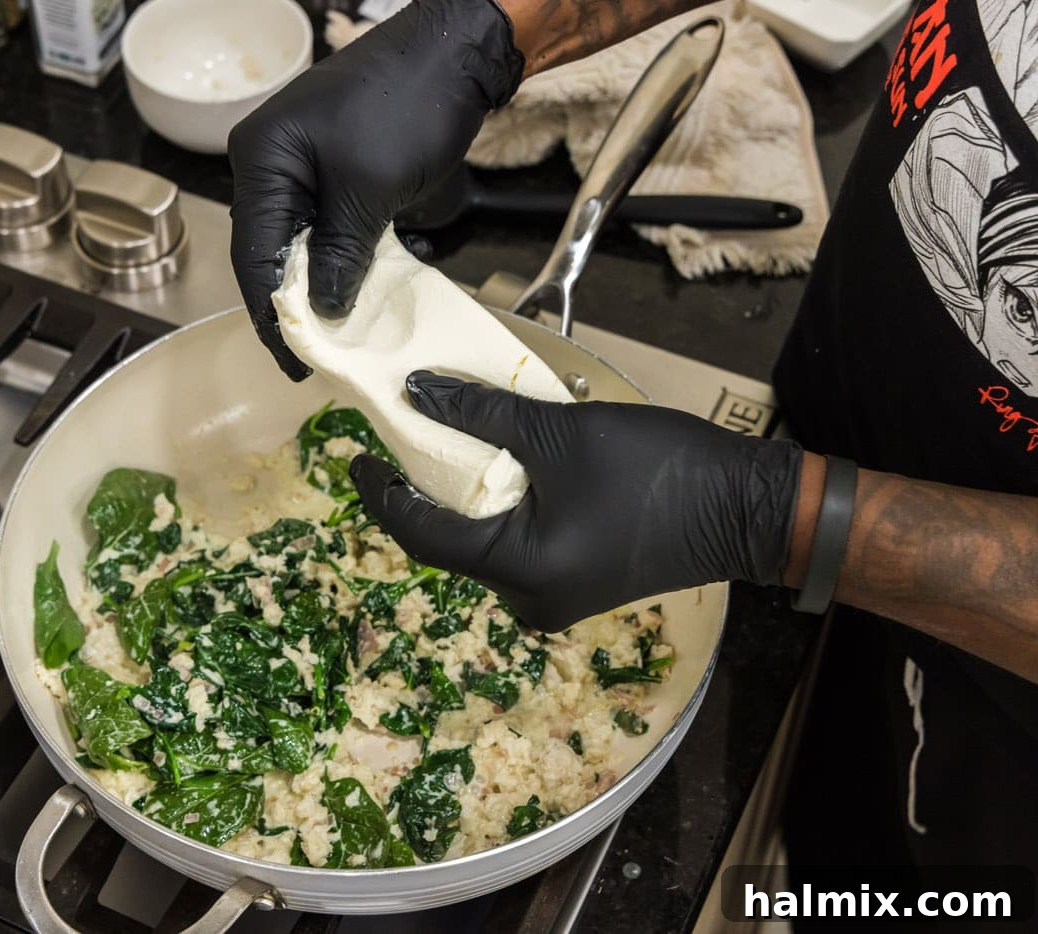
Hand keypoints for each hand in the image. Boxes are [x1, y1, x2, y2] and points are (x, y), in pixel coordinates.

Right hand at [228, 0, 523, 379]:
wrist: (454, 54)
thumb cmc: (407, 106)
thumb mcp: (370, 190)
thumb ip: (341, 255)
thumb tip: (324, 310)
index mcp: (262, 160)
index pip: (253, 254)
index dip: (270, 314)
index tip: (292, 362)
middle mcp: (270, 162)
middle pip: (269, 251)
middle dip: (290, 306)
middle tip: (310, 358)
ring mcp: (300, 164)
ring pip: (299, 243)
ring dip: (315, 287)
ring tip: (330, 339)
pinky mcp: (333, 170)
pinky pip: (324, 227)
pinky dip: (336, 262)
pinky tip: (348, 297)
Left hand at [349, 372, 803, 629]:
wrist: (746, 507)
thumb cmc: (656, 470)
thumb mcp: (559, 432)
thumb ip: (481, 412)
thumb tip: (418, 392)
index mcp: (519, 571)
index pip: (424, 535)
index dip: (383, 494)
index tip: (355, 456)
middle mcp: (528, 599)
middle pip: (451, 544)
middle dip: (421, 492)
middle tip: (397, 441)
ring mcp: (552, 598)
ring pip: (483, 544)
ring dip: (461, 496)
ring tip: (440, 443)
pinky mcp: (574, 583)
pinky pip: (514, 547)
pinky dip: (496, 508)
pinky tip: (491, 467)